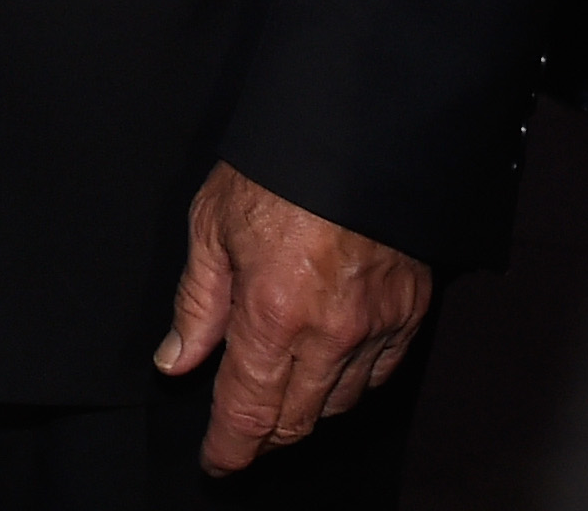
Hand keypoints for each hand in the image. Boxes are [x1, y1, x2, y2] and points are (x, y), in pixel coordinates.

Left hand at [155, 164, 432, 474]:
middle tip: (241, 434)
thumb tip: (177, 361)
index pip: (249, 411)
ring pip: (338, 403)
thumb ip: (197, 303)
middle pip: (296, 421)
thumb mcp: (212, 224)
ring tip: (280, 394)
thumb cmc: (277, 167)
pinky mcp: (410, 311)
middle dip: (264, 437)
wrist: (359, 127)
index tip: (217, 461)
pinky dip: (351, 383)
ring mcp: (376, 325)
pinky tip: (328, 368)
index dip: (229, 448)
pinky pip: (380, 373)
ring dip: (305, 410)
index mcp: (273, 312)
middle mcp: (330, 332)